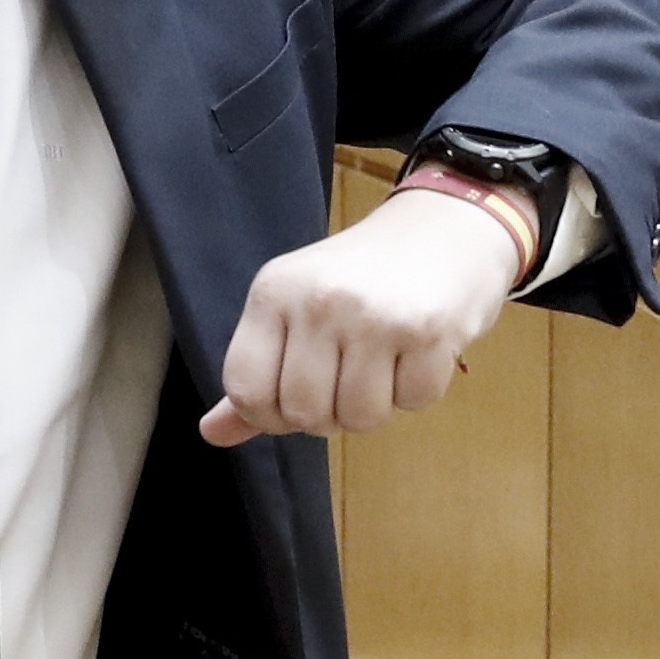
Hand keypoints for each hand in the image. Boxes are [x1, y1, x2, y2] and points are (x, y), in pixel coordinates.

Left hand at [200, 186, 520, 444]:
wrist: (447, 224)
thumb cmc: (365, 275)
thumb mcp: (296, 307)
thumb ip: (257, 372)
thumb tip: (212, 434)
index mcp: (273, 291)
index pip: (246, 390)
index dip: (270, 415)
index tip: (295, 397)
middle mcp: (318, 300)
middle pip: (303, 413)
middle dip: (329, 414)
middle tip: (349, 376)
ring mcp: (374, 316)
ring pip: (359, 418)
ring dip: (376, 406)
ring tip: (384, 364)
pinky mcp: (428, 330)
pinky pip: (414, 403)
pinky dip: (418, 390)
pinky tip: (418, 351)